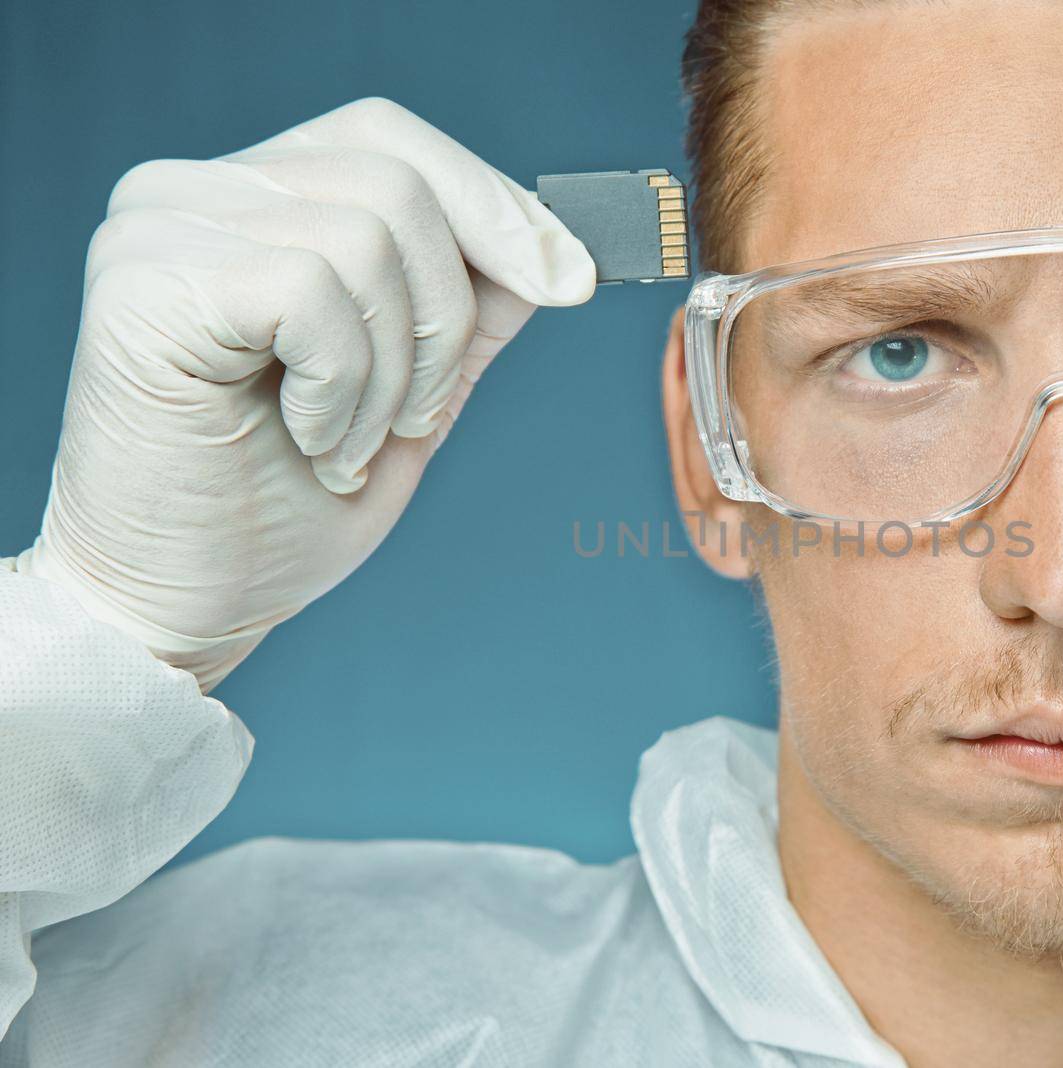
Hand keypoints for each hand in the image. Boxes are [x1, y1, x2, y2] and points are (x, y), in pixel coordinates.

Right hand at [14, 97, 595, 690]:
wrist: (185, 604)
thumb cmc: (281, 509)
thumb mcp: (409, 396)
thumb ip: (464, 315)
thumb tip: (548, 249)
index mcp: (253, 204)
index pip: (391, 141)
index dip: (492, 204)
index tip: (569, 279)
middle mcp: (193, 192)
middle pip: (396, 183)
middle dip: (446, 318)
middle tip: (416, 418)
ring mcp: (159, 229)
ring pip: (365, 239)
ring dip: (392, 373)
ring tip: (348, 446)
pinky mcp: (143, 283)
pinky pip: (311, 290)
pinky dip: (341, 385)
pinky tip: (309, 442)